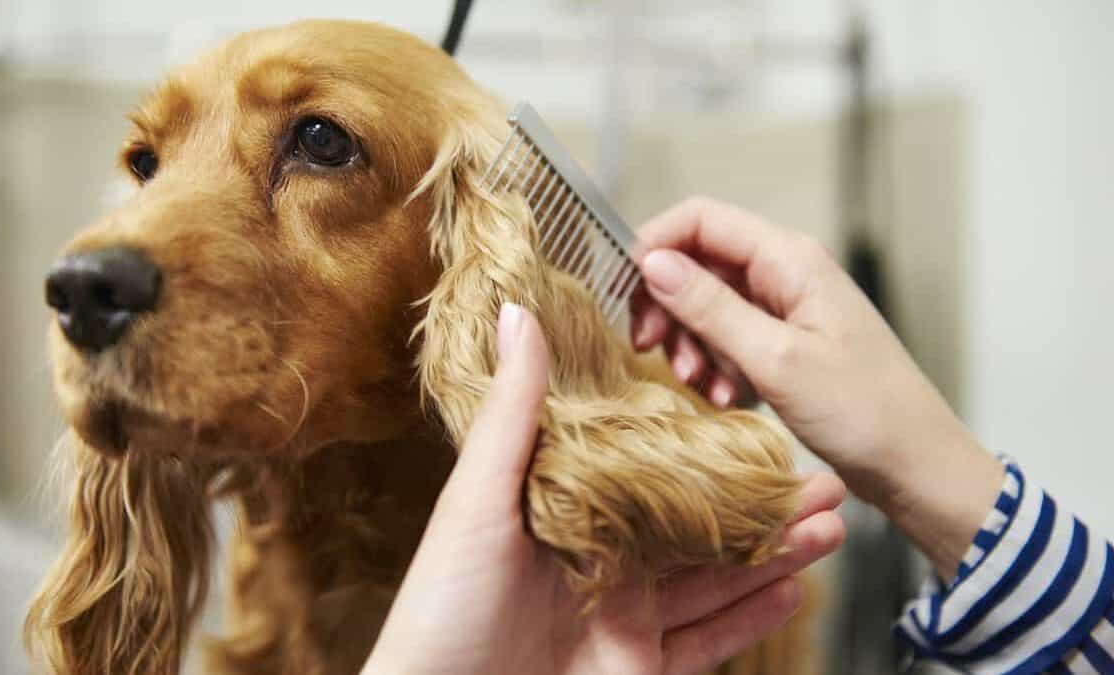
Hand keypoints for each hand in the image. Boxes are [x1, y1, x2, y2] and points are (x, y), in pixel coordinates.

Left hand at [362, 302, 845, 674]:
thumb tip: (516, 315)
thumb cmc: (442, 605)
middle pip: (697, 529)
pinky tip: (791, 587)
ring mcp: (624, 621)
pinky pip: (707, 643)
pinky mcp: (638, 672)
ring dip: (773, 554)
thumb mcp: (476, 500)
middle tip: (819, 480)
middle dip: (761, 505)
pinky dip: (751, 618)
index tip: (757, 426)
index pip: (651, 473)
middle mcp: (602, 565)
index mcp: (566, 514)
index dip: (705, 451)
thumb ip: (513, 413)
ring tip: (830, 525)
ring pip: (715, 582)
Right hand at [630, 197, 1003, 578]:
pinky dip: (717, 366)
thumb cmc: (864, 411)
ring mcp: (786, 310)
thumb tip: (653, 263)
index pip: (701, 219)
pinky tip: (727, 398)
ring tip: (701, 385)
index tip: (626, 292)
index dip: (655, 245)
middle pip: (699, 264)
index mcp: (790, 260)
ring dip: (692, 344)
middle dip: (668, 305)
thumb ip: (710, 307)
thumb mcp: (775, 359)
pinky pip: (730, 340)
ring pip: (709, 306)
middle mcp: (786, 274)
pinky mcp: (786, 345)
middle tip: (649, 349)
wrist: (916, 465)